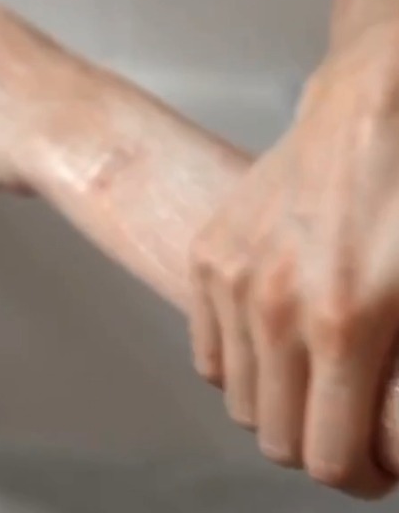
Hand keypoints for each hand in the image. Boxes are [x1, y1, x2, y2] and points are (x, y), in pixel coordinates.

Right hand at [188, 23, 398, 497]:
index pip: (327, 460)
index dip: (359, 477)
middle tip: (349, 421)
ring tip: (313, 378)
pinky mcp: (207, 258)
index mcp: (341, 325)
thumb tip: (387, 443)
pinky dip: (240, 366)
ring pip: (240, 402)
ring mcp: (229, 280)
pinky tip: (272, 343)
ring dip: (281, 406)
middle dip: (320, 444)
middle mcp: (271, 308)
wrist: (368, 112)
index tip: (376, 464)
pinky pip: (208, 354)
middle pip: (277, 439)